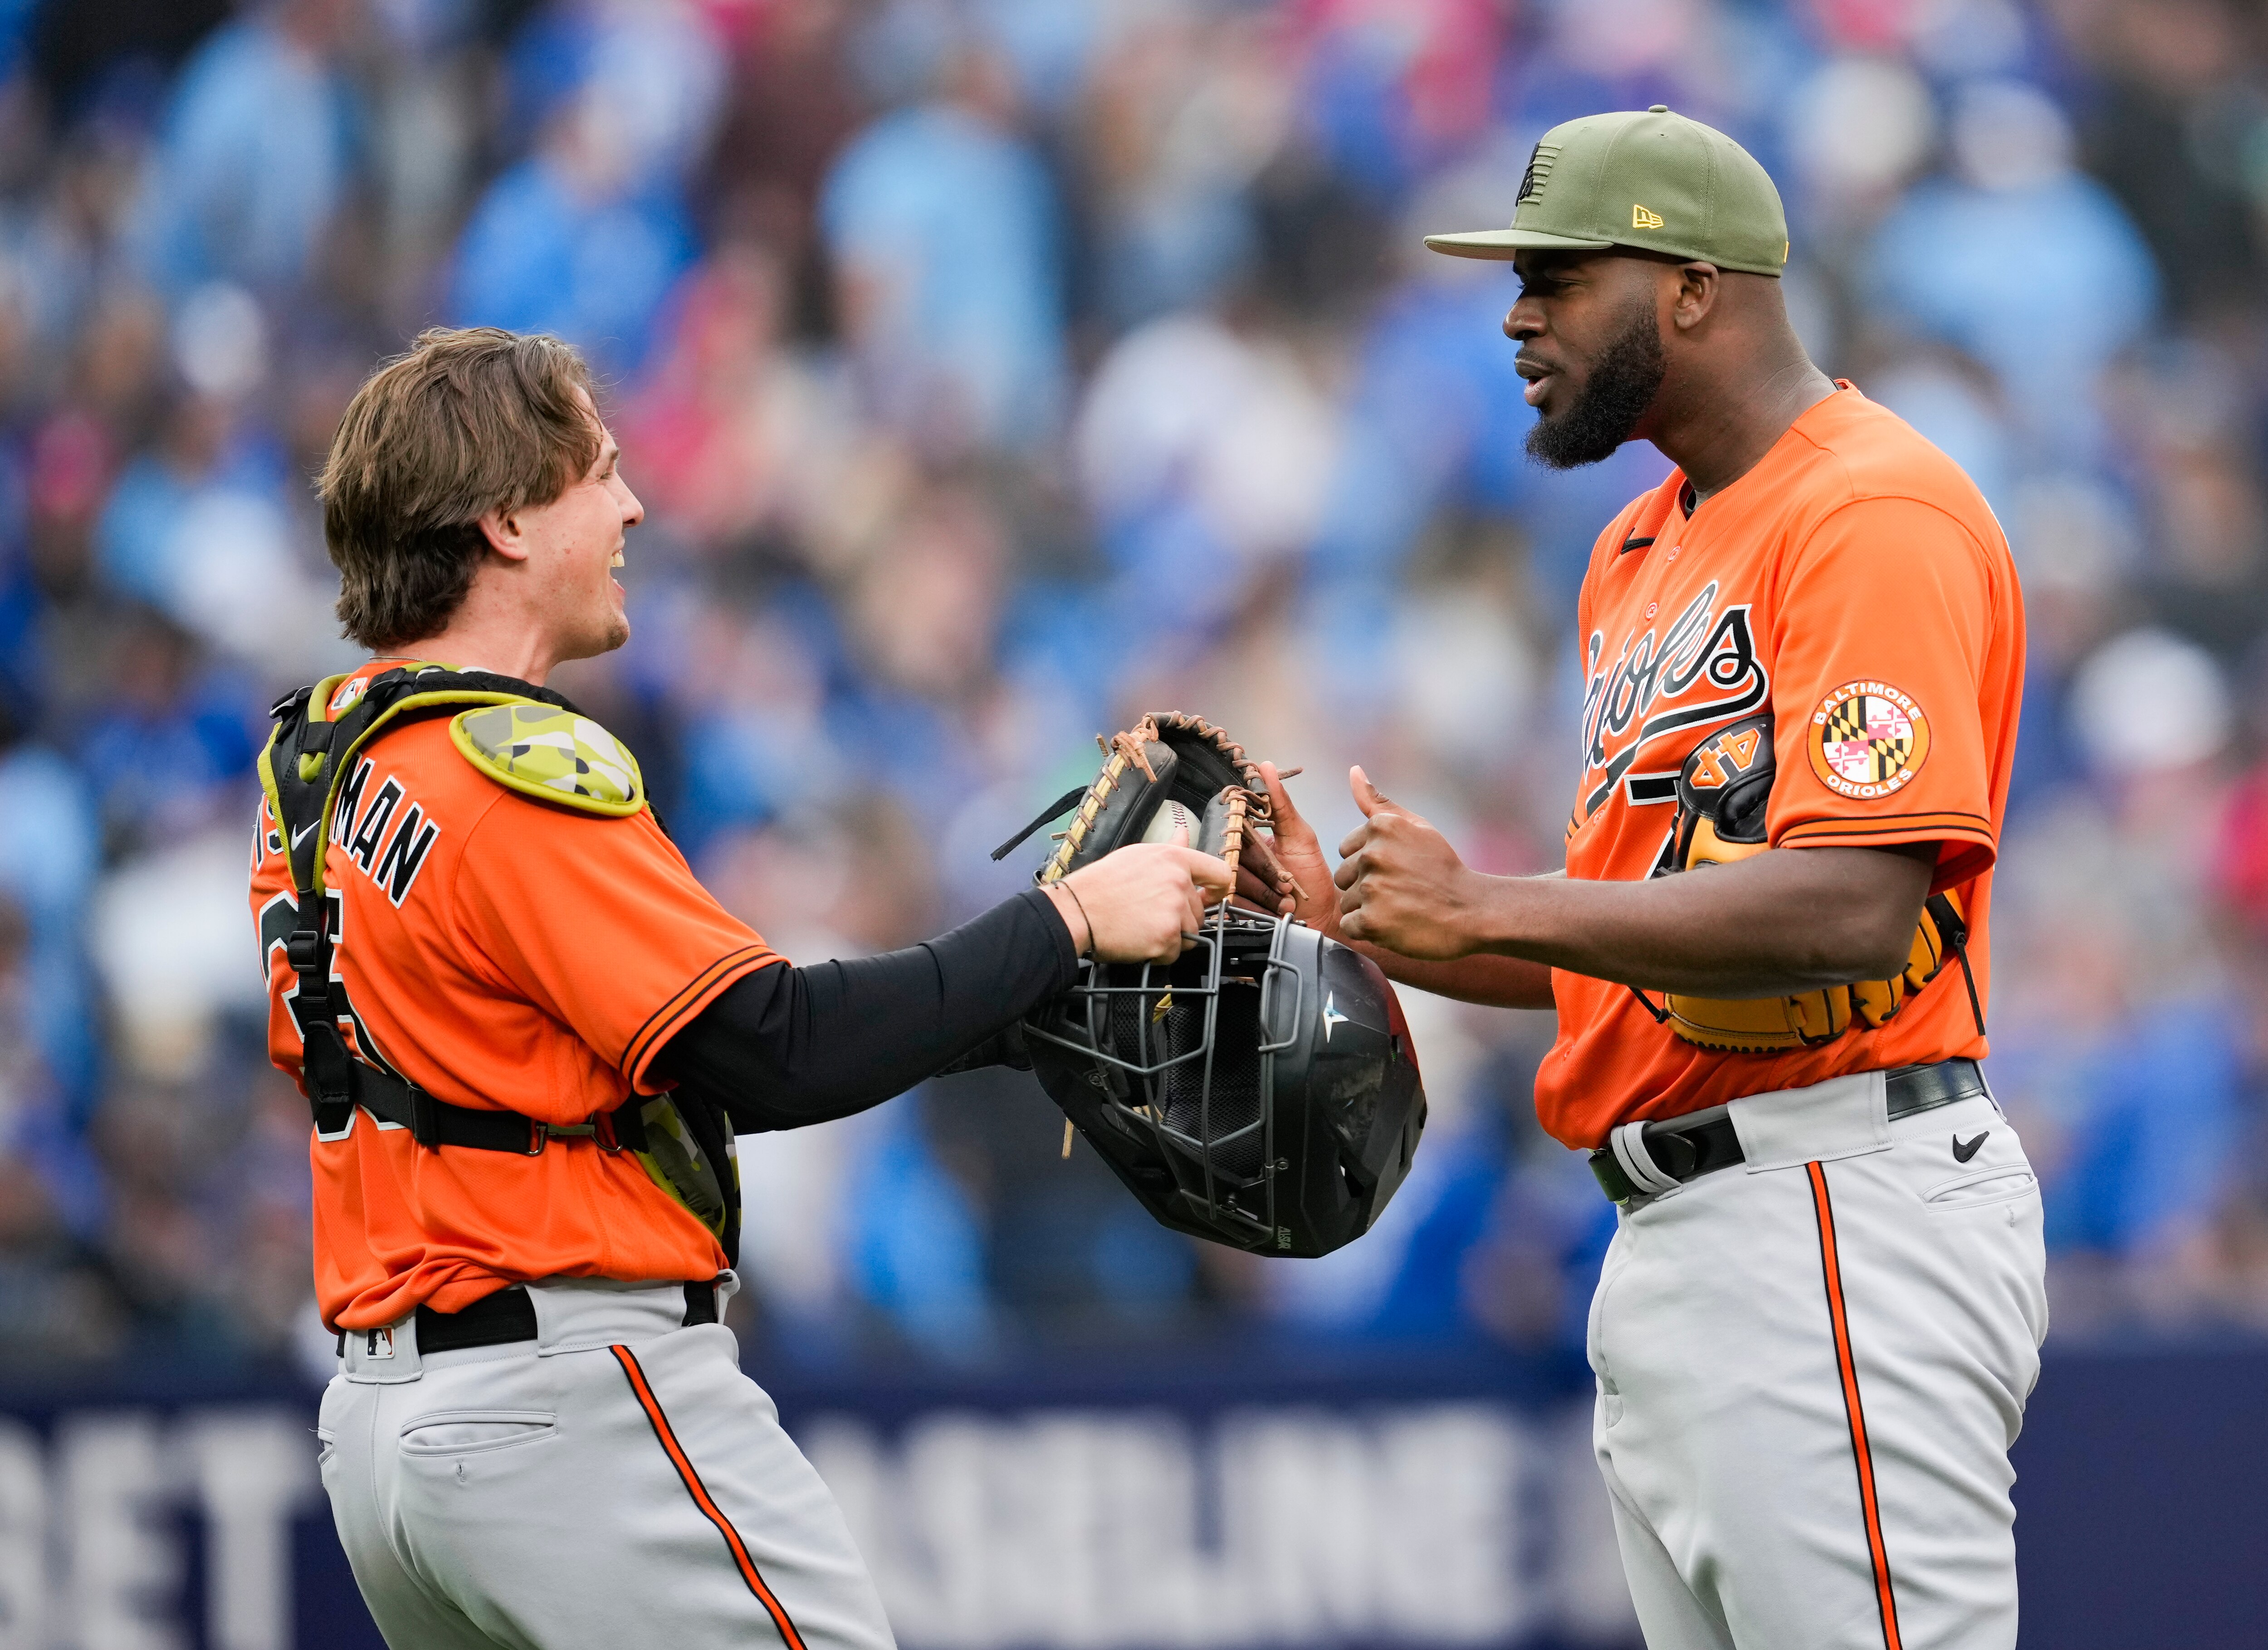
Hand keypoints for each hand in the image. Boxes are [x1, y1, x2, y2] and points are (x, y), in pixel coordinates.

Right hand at [1056, 835, 1232, 963]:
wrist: (1076, 911)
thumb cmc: (1101, 884)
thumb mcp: (1137, 855)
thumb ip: (1169, 849)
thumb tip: (1184, 834)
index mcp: (1174, 859)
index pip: (1218, 873)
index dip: (1217, 889)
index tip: (1208, 896)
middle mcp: (1179, 882)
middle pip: (1199, 911)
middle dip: (1180, 918)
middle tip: (1150, 916)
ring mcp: (1174, 911)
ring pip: (1190, 934)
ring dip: (1171, 937)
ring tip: (1142, 927)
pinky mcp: (1166, 938)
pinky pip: (1174, 953)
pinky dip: (1159, 953)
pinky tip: (1138, 940)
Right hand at [1248, 761, 1338, 930]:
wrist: (1322, 916)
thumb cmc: (1312, 875)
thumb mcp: (1300, 835)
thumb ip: (1281, 804)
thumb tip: (1265, 766)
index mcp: (1249, 837)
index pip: (1234, 830)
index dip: (1250, 843)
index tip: (1269, 852)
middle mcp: (1238, 858)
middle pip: (1235, 860)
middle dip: (1266, 874)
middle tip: (1288, 884)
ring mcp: (1234, 883)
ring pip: (1234, 884)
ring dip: (1266, 895)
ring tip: (1287, 900)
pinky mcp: (1235, 907)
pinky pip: (1235, 905)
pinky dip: (1260, 910)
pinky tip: (1278, 912)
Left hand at [1333, 767, 1481, 959]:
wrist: (1473, 912)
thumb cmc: (1442, 868)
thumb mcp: (1416, 827)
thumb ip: (1379, 803)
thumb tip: (1354, 771)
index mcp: (1381, 827)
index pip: (1347, 850)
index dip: (1370, 864)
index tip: (1398, 870)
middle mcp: (1374, 854)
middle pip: (1343, 876)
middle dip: (1366, 887)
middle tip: (1401, 891)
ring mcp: (1373, 888)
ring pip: (1346, 902)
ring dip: (1368, 909)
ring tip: (1400, 908)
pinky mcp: (1372, 921)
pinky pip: (1350, 925)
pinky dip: (1369, 930)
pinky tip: (1395, 924)